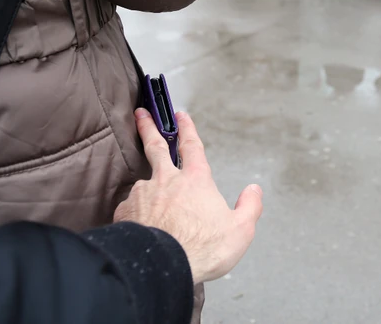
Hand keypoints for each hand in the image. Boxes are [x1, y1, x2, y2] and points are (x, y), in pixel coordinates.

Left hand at [114, 110, 262, 284]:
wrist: (161, 266)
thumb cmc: (201, 248)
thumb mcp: (240, 230)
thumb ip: (250, 207)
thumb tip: (254, 191)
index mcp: (196, 181)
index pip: (192, 146)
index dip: (187, 129)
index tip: (181, 115)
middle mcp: (166, 181)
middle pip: (156, 147)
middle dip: (149, 127)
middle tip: (141, 113)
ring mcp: (143, 194)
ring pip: (143, 183)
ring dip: (145, 186)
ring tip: (147, 201)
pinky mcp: (125, 212)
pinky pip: (130, 208)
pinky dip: (134, 212)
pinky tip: (137, 224)